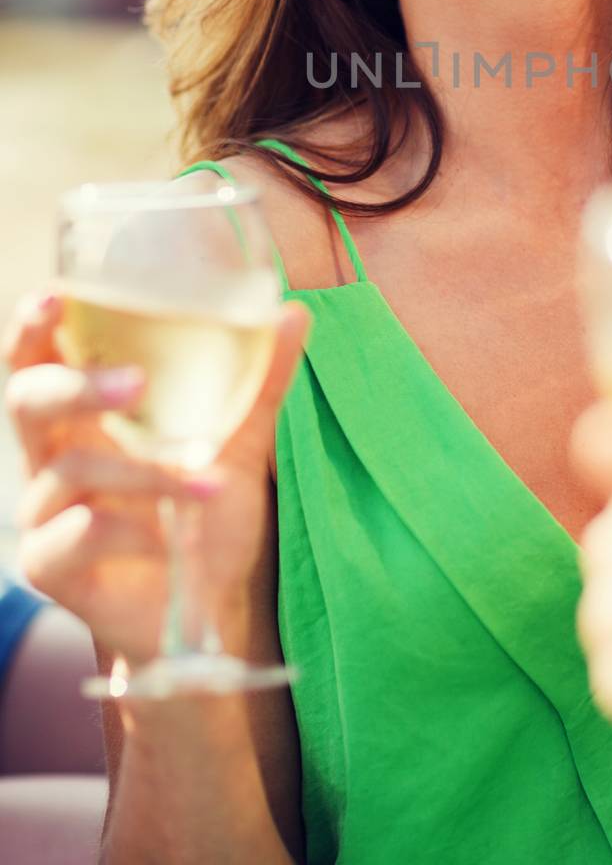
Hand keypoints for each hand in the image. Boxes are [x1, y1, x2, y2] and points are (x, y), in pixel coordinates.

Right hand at [3, 287, 308, 667]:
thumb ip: (260, 380)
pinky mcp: (50, 567)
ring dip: (144, 473)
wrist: (211, 606)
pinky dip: (132, 530)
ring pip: (69, 471)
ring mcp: (46, 514)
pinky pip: (75, 534)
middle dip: (75, 384)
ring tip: (205, 479)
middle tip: (136, 383)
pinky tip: (169, 541)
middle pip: (27, 401)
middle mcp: (54, 456)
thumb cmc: (206, 515)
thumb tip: (293, 313)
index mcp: (87, 416)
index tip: (52, 295)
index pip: (40, 359)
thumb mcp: (241, 441)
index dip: (33, 326)